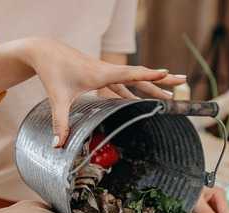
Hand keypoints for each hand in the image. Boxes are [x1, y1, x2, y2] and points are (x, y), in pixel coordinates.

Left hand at [0, 37, 186, 146]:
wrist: (44, 51)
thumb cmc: (51, 71)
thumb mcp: (56, 97)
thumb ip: (60, 122)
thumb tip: (58, 145)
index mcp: (100, 74)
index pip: (129, 74)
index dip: (148, 76)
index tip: (166, 74)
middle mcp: (106, 70)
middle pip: (139, 75)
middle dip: (161, 79)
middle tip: (184, 81)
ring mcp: (105, 71)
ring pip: (133, 79)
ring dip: (152, 84)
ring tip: (171, 92)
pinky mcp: (101, 74)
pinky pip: (123, 82)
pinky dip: (135, 88)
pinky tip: (143, 97)